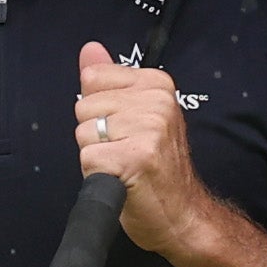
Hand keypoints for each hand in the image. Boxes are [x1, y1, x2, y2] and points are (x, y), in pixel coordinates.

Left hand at [74, 43, 266, 266]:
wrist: (183, 216)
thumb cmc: (157, 169)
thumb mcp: (136, 115)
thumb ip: (110, 81)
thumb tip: (89, 50)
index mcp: (156, 85)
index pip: (93, 79)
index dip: (98, 110)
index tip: (124, 129)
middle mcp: (156, 102)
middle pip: (84, 106)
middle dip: (95, 134)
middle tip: (124, 152)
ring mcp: (148, 129)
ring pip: (84, 133)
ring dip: (95, 155)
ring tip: (123, 166)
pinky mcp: (135, 157)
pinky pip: (88, 158)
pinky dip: (97, 174)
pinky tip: (121, 179)